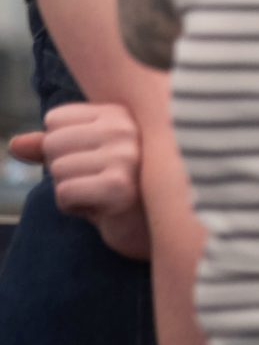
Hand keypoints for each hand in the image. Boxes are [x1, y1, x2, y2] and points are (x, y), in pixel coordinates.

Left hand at [31, 103, 148, 259]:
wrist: (157, 230)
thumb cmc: (121, 191)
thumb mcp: (87, 160)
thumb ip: (51, 147)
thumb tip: (15, 145)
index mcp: (121, 114)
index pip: (55, 119)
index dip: (63, 147)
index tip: (95, 162)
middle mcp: (127, 128)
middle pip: (52, 143)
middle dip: (64, 171)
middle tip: (98, 183)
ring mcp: (126, 156)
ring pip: (57, 169)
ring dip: (71, 191)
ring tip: (102, 196)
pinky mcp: (119, 186)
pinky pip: (64, 193)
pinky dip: (74, 208)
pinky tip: (103, 209)